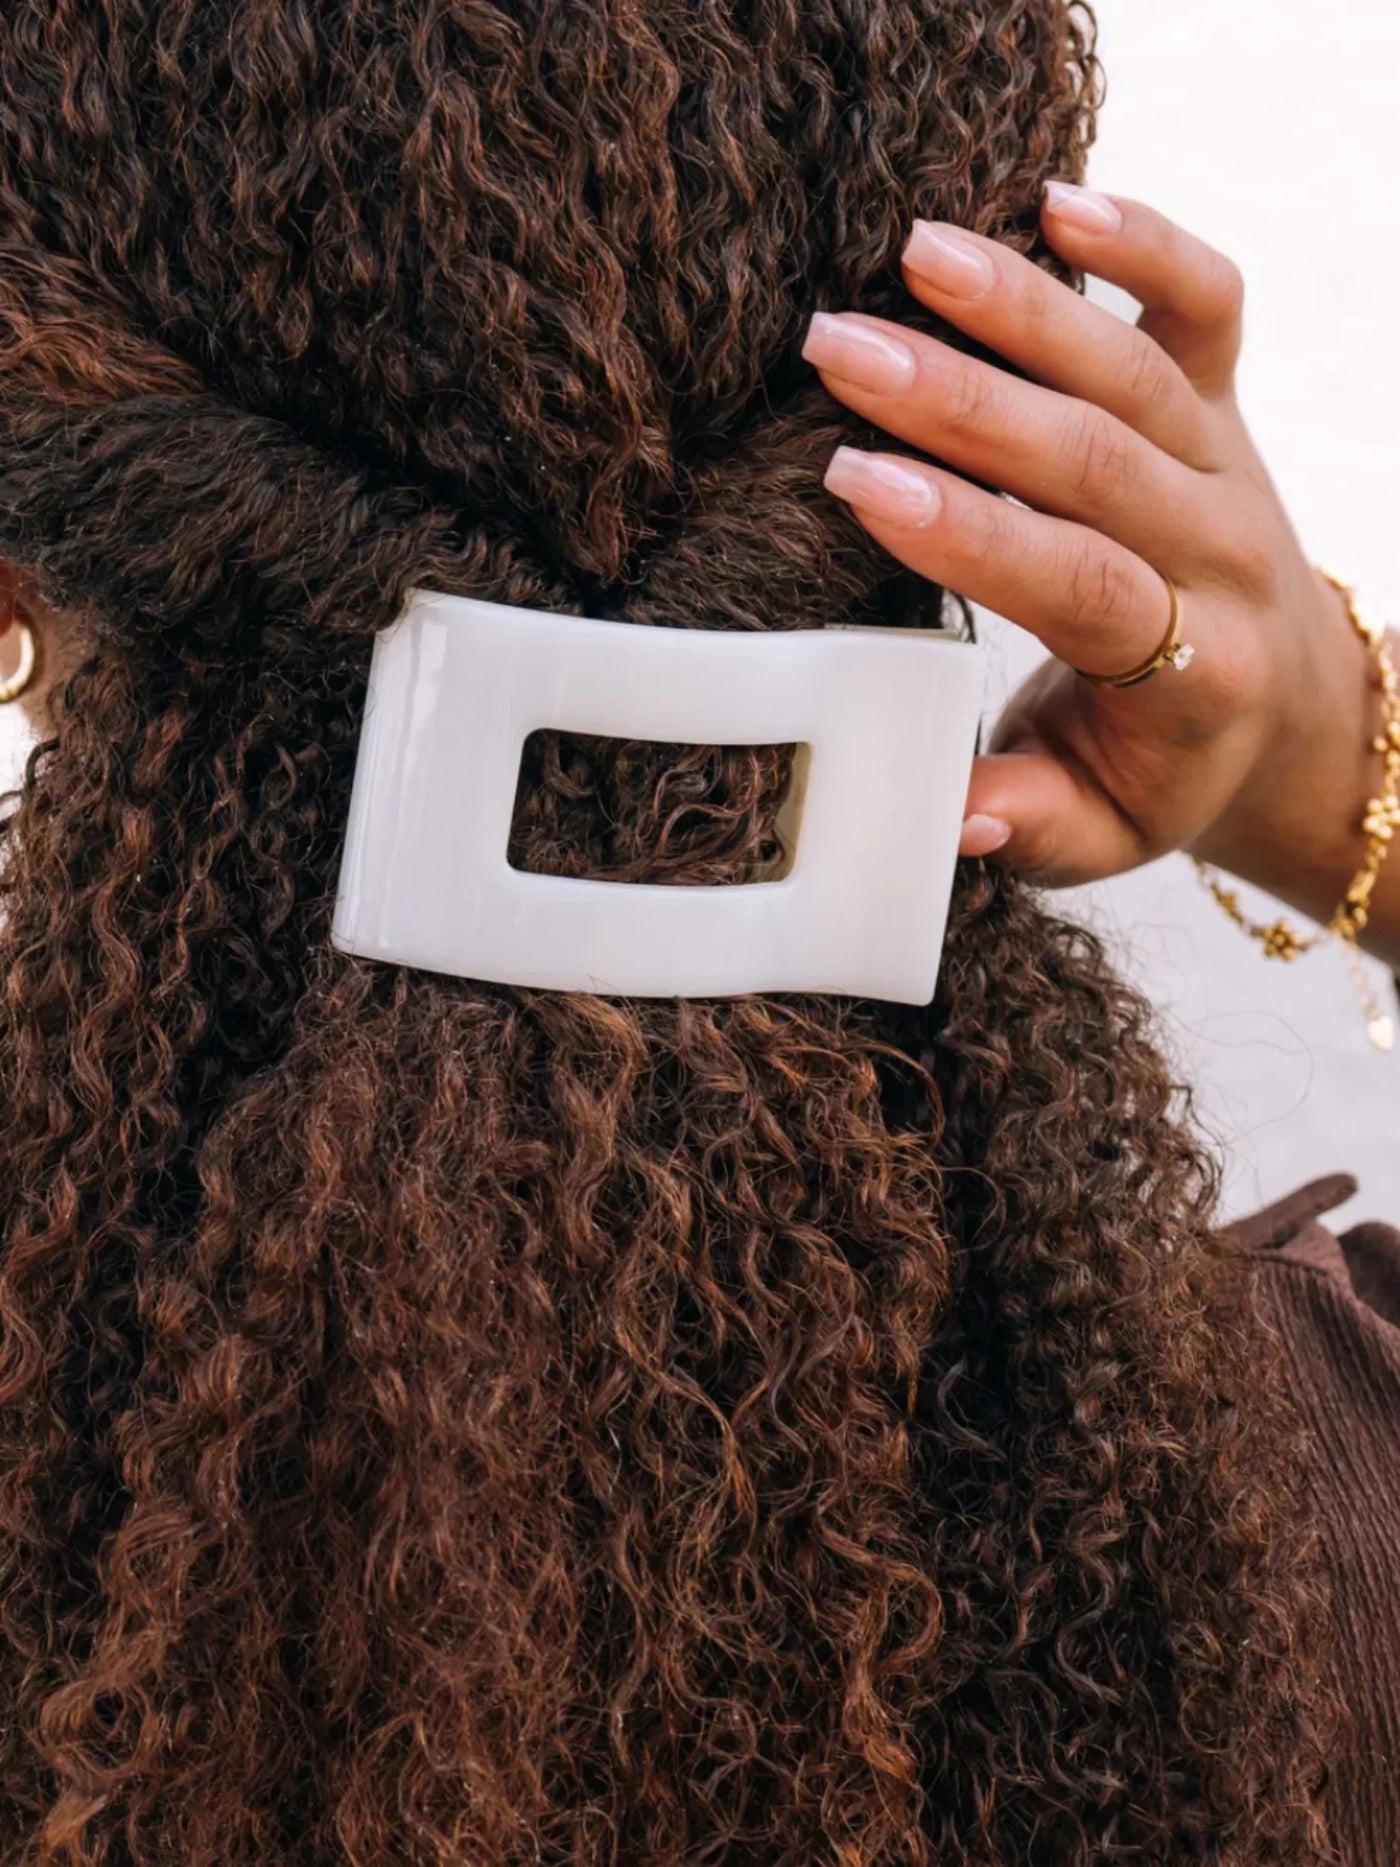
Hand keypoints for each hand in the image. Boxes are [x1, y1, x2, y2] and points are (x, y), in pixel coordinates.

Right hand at [802, 183, 1380, 945]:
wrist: (1283, 706)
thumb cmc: (1166, 770)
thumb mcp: (1100, 834)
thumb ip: (1031, 828)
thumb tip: (954, 815)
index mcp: (1193, 670)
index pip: (1082, 583)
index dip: (974, 534)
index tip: (861, 485)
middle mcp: (1223, 554)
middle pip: (1096, 456)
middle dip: (960, 399)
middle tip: (840, 350)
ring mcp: (1227, 464)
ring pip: (1132, 367)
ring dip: (1020, 305)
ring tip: (911, 257)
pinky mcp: (1225, 405)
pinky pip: (1206, 304)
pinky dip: (1145, 244)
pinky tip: (1053, 201)